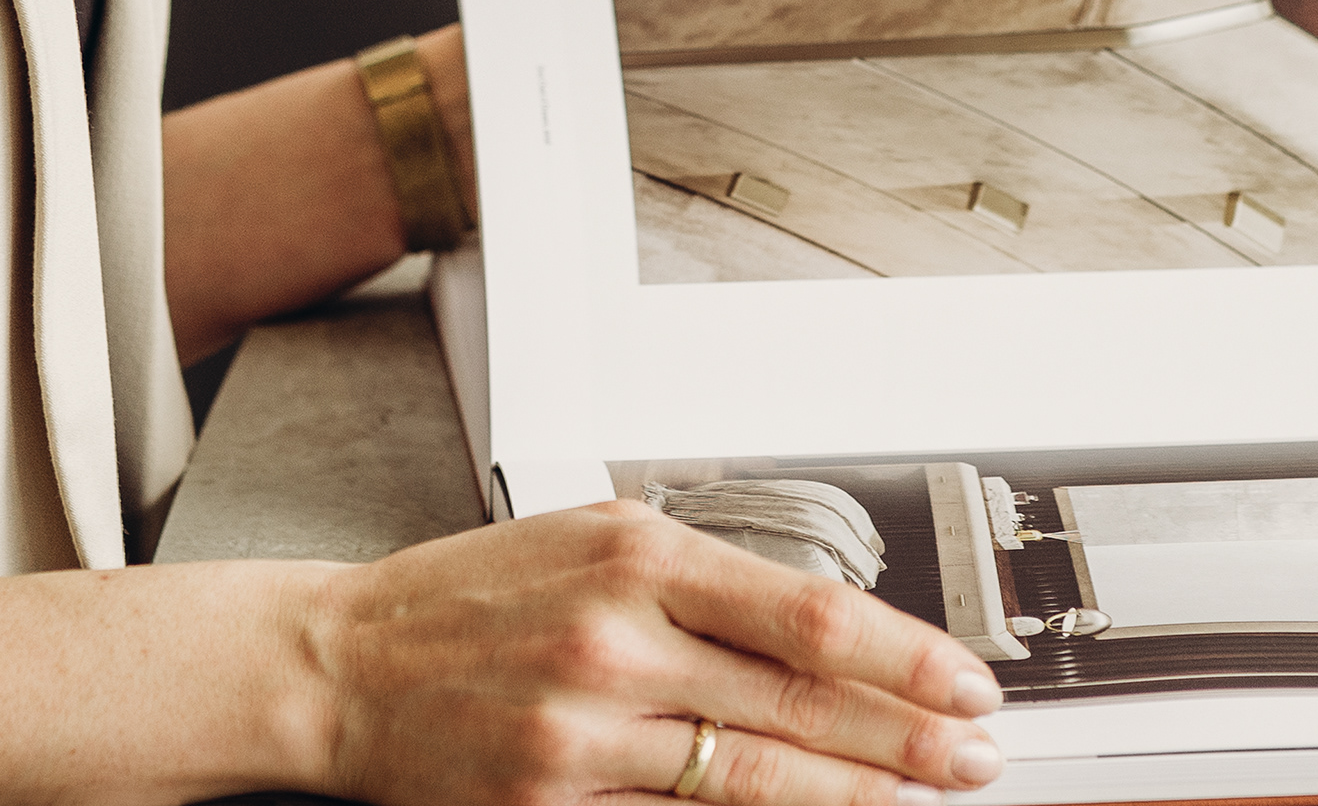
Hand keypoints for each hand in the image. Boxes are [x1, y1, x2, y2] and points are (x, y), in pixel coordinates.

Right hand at [318, 501, 1003, 805]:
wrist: (338, 665)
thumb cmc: (465, 599)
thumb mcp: (586, 538)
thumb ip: (700, 577)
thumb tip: (828, 628)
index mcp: (632, 554)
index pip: (807, 614)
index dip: (906, 657)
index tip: (967, 679)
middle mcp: (614, 642)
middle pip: (802, 704)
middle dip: (909, 736)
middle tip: (978, 752)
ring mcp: (581, 735)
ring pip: (756, 779)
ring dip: (858, 793)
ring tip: (923, 794)